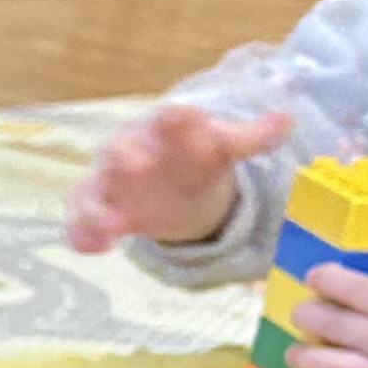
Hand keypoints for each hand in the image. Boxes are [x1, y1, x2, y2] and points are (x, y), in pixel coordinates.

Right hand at [64, 100, 284, 255]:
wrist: (172, 182)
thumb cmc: (196, 158)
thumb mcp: (225, 147)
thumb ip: (253, 137)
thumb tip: (288, 120)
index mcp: (164, 129)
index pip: (168, 118)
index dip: (175, 119)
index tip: (183, 117)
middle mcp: (130, 150)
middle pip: (119, 148)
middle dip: (125, 155)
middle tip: (139, 165)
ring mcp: (110, 183)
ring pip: (90, 190)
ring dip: (98, 206)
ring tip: (115, 225)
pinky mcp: (99, 212)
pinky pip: (79, 224)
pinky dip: (83, 236)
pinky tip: (101, 249)